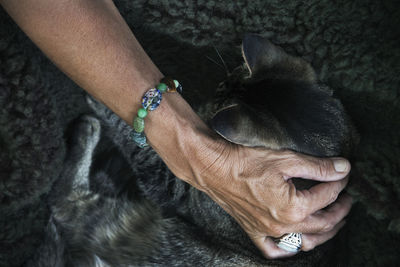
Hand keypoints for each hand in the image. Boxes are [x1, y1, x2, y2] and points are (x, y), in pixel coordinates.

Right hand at [146, 93, 351, 258]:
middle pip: (322, 223)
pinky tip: (296, 243)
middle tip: (347, 199)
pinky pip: (274, 248)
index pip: (326, 196)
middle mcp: (282, 225)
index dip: (338, 183)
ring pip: (305, 241)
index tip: (343, 173)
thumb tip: (343, 168)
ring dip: (324, 233)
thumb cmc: (245, 161)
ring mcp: (267, 231)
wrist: (213, 168)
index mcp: (293, 208)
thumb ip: (317, 167)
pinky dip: (288, 248)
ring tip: (332, 220)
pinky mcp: (253, 230)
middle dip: (339, 211)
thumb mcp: (286, 159)